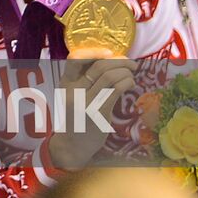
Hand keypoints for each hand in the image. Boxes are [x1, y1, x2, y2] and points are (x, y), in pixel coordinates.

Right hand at [47, 56, 137, 170]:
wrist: (73, 145)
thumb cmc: (77, 117)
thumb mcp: (73, 96)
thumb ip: (84, 80)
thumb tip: (109, 61)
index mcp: (65, 83)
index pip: (75, 59)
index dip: (93, 52)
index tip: (109, 52)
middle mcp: (73, 90)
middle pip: (98, 66)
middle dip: (118, 60)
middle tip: (130, 62)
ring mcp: (85, 102)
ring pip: (109, 77)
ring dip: (125, 71)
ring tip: (132, 73)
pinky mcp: (98, 113)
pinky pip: (115, 90)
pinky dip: (126, 82)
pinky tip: (130, 83)